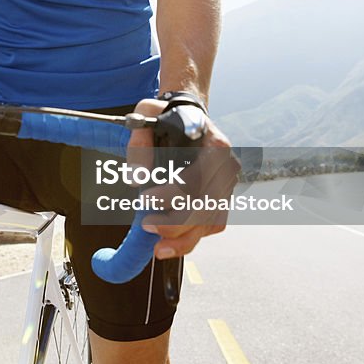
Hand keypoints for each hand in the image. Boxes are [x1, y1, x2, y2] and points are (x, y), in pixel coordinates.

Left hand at [129, 97, 240, 259]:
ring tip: (158, 248)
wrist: (188, 118)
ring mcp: (226, 185)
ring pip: (210, 221)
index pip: (197, 178)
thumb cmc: (168, 116)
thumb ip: (139, 141)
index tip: (145, 197)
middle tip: (147, 226)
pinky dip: (193, 237)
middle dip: (175, 223)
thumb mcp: (148, 114)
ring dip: (184, 239)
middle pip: (206, 206)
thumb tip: (136, 178)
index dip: (172, 194)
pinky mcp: (221, 199)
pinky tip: (171, 243)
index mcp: (215, 146)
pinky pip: (212, 225)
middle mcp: (227, 168)